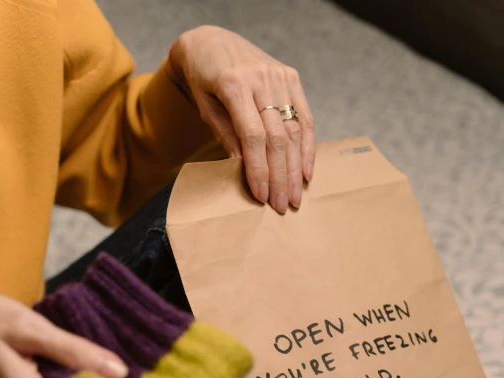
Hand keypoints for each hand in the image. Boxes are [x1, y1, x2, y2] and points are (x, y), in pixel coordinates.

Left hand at [170, 26, 314, 213]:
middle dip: (281, 176)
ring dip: (296, 168)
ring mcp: (279, 76)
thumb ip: (225, 134)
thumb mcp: (204, 106)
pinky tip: (306, 171)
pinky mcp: (291, 77)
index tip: (262, 196)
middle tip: (282, 206)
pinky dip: (307, 146)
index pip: (253, 136)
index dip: (259, 169)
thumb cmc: (202, 78)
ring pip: (294, 130)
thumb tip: (242, 168)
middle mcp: (261, 78)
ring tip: (295, 197)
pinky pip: (304, 116)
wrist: (211, 41)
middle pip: (277, 137)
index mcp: (234, 85)